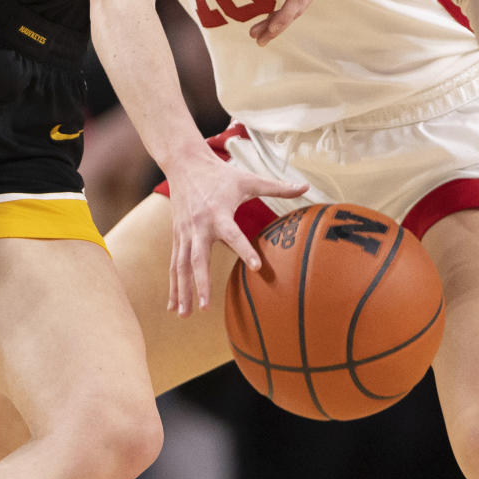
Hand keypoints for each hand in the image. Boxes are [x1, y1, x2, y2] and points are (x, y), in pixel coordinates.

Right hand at [165, 145, 306, 315]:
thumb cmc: (220, 173)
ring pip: (181, 266)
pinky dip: (173, 286)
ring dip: (182, 291)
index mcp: (218, 212)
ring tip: (184, 315)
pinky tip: (172, 307)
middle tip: (206, 307)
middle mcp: (199, 225)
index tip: (257, 267)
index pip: (233, 234)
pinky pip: (174, 264)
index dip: (245, 249)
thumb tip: (305, 187)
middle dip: (200, 283)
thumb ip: (277, 186)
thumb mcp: (248, 179)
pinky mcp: (177, 236)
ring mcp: (185, 232)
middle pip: (198, 258)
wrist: (184, 163)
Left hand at [241, 0, 324, 44]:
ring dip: (278, 24)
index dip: (285, 16)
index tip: (270, 31)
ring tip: (256, 35)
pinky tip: (266, 25)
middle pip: (298, 6)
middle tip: (256, 38)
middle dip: (278, 25)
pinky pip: (295, 5)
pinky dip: (281, 16)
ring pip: (297, 9)